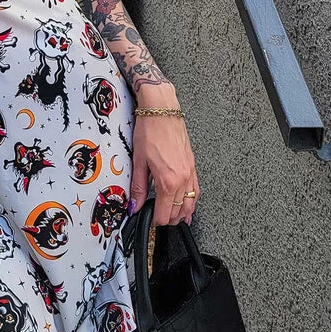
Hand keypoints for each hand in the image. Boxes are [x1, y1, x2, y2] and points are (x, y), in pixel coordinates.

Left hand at [129, 97, 199, 227]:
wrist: (162, 111)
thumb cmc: (150, 130)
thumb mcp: (138, 160)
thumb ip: (137, 186)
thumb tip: (134, 204)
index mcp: (167, 180)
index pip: (164, 212)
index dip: (156, 220)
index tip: (149, 221)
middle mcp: (182, 179)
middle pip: (178, 211)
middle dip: (168, 219)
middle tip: (158, 219)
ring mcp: (190, 172)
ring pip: (191, 204)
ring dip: (182, 213)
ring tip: (174, 218)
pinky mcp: (192, 165)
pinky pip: (196, 190)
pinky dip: (193, 201)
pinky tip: (189, 204)